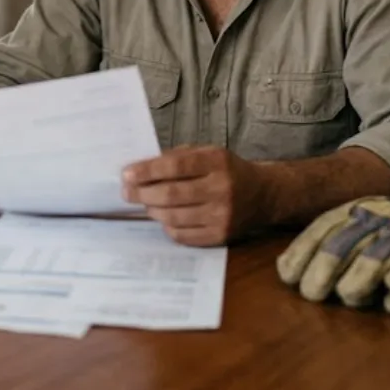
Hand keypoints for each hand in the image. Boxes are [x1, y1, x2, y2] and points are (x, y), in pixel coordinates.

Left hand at [121, 146, 268, 246]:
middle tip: (127, 192)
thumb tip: (141, 169)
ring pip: (174, 217)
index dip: (147, 171)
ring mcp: (222, 216)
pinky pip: (183, 236)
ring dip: (153, 210)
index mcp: (217, 162)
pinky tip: (163, 218)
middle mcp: (221, 189)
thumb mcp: (207, 153)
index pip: (175, 166)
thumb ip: (178, 158)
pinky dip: (167, 227)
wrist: (263, 195)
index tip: (126, 174)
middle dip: (143, 193)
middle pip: (171, 194)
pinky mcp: (221, 236)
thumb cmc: (227, 170)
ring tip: (146, 204)